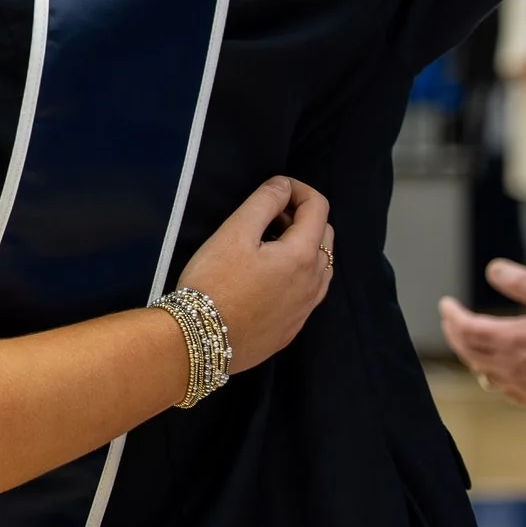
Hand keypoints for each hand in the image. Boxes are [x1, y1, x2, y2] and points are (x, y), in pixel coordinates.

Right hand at [178, 176, 334, 373]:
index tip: (275, 188)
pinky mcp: (293, 327)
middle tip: (267, 215)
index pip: (319, 208)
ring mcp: (306, 309)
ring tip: (266, 244)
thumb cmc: (214, 281)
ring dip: (302, 245)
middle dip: (302, 216)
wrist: (201, 340)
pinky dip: (297, 272)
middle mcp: (314, 283)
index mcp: (303, 255)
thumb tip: (283, 186)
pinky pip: (308, 290)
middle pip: (324, 235)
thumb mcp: (234, 232)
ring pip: (320, 265)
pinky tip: (266, 276)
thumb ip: (264, 203)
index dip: (299, 189)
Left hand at [439, 258, 525, 414]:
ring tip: (467, 338)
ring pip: (478, 368)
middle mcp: (506, 365)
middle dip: (454, 332)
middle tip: (450, 319)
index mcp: (508, 340)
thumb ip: (523, 283)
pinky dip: (486, 370)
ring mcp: (516, 385)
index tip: (446, 303)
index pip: (465, 328)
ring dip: (467, 351)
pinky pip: (497, 384)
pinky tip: (493, 365)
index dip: (451, 315)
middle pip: (466, 349)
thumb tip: (493, 270)